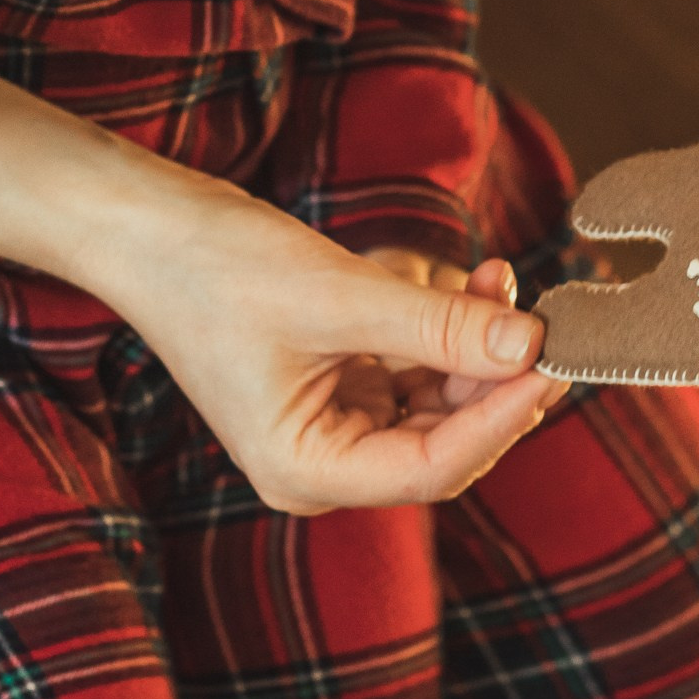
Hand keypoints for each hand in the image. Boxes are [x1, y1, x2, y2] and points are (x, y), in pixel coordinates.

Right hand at [92, 191, 564, 515]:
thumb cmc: (216, 268)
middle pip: (444, 437)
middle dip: (492, 373)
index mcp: (306, 471)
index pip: (433, 467)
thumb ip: (438, 328)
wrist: (145, 227)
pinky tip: (461, 281)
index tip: (553, 364)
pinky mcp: (336, 381)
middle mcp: (321, 462)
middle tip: (542, 316)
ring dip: (470, 341)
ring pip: (436, 398)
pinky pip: (412, 366)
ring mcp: (329, 422)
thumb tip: (530, 346)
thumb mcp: (338, 297)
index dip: (501, 417)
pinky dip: (440, 326)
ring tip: (492, 278)